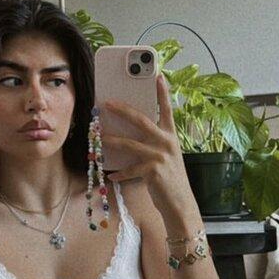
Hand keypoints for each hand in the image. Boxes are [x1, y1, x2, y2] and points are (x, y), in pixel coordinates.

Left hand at [102, 73, 195, 218]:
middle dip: (123, 110)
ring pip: (130, 144)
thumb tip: (129, 134)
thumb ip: (153, 143)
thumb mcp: (166, 156)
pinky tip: (111, 175)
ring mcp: (160, 156)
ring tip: (99, 137)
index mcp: (171, 136)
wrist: (180, 203)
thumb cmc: (170, 178)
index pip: (167, 109)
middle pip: (142, 120)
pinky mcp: (153, 171)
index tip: (158, 75)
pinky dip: (119, 173)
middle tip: (107, 103)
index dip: (163, 92)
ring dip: (112, 140)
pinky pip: (129, 169)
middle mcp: (167, 142)